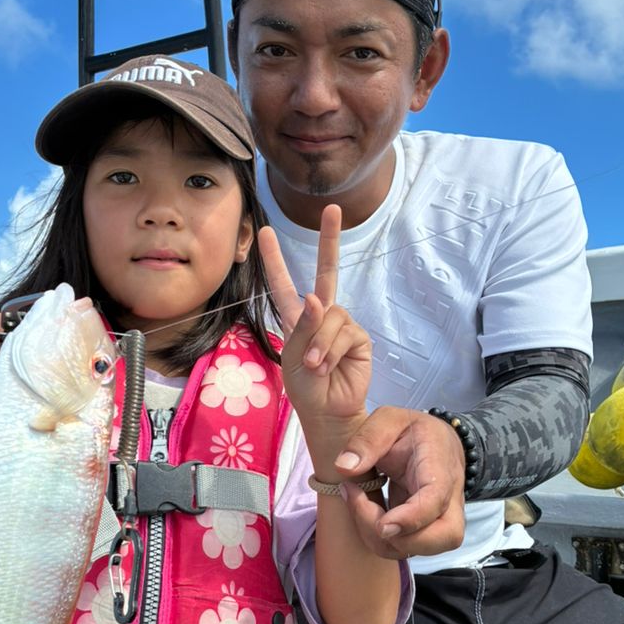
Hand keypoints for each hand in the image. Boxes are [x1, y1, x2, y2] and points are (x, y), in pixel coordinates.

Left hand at [260, 205, 371, 463]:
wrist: (328, 414)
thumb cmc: (306, 390)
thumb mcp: (292, 358)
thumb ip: (305, 328)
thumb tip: (319, 298)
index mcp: (297, 319)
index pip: (284, 285)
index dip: (275, 260)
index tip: (264, 232)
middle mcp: (321, 317)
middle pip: (327, 272)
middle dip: (330, 240)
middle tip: (333, 209)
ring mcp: (341, 325)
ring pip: (332, 315)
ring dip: (320, 343)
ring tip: (314, 366)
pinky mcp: (358, 338)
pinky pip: (345, 332)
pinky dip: (333, 350)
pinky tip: (328, 367)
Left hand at [334, 409, 467, 558]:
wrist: (436, 442)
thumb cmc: (412, 431)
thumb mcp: (389, 420)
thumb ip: (367, 439)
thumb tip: (344, 467)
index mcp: (440, 468)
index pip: (436, 502)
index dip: (411, 519)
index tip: (382, 525)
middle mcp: (448, 499)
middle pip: (443, 537)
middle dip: (397, 537)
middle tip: (361, 504)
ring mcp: (440, 519)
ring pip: (421, 549)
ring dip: (380, 538)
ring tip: (356, 500)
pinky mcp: (425, 531)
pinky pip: (404, 547)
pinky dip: (377, 538)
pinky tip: (362, 509)